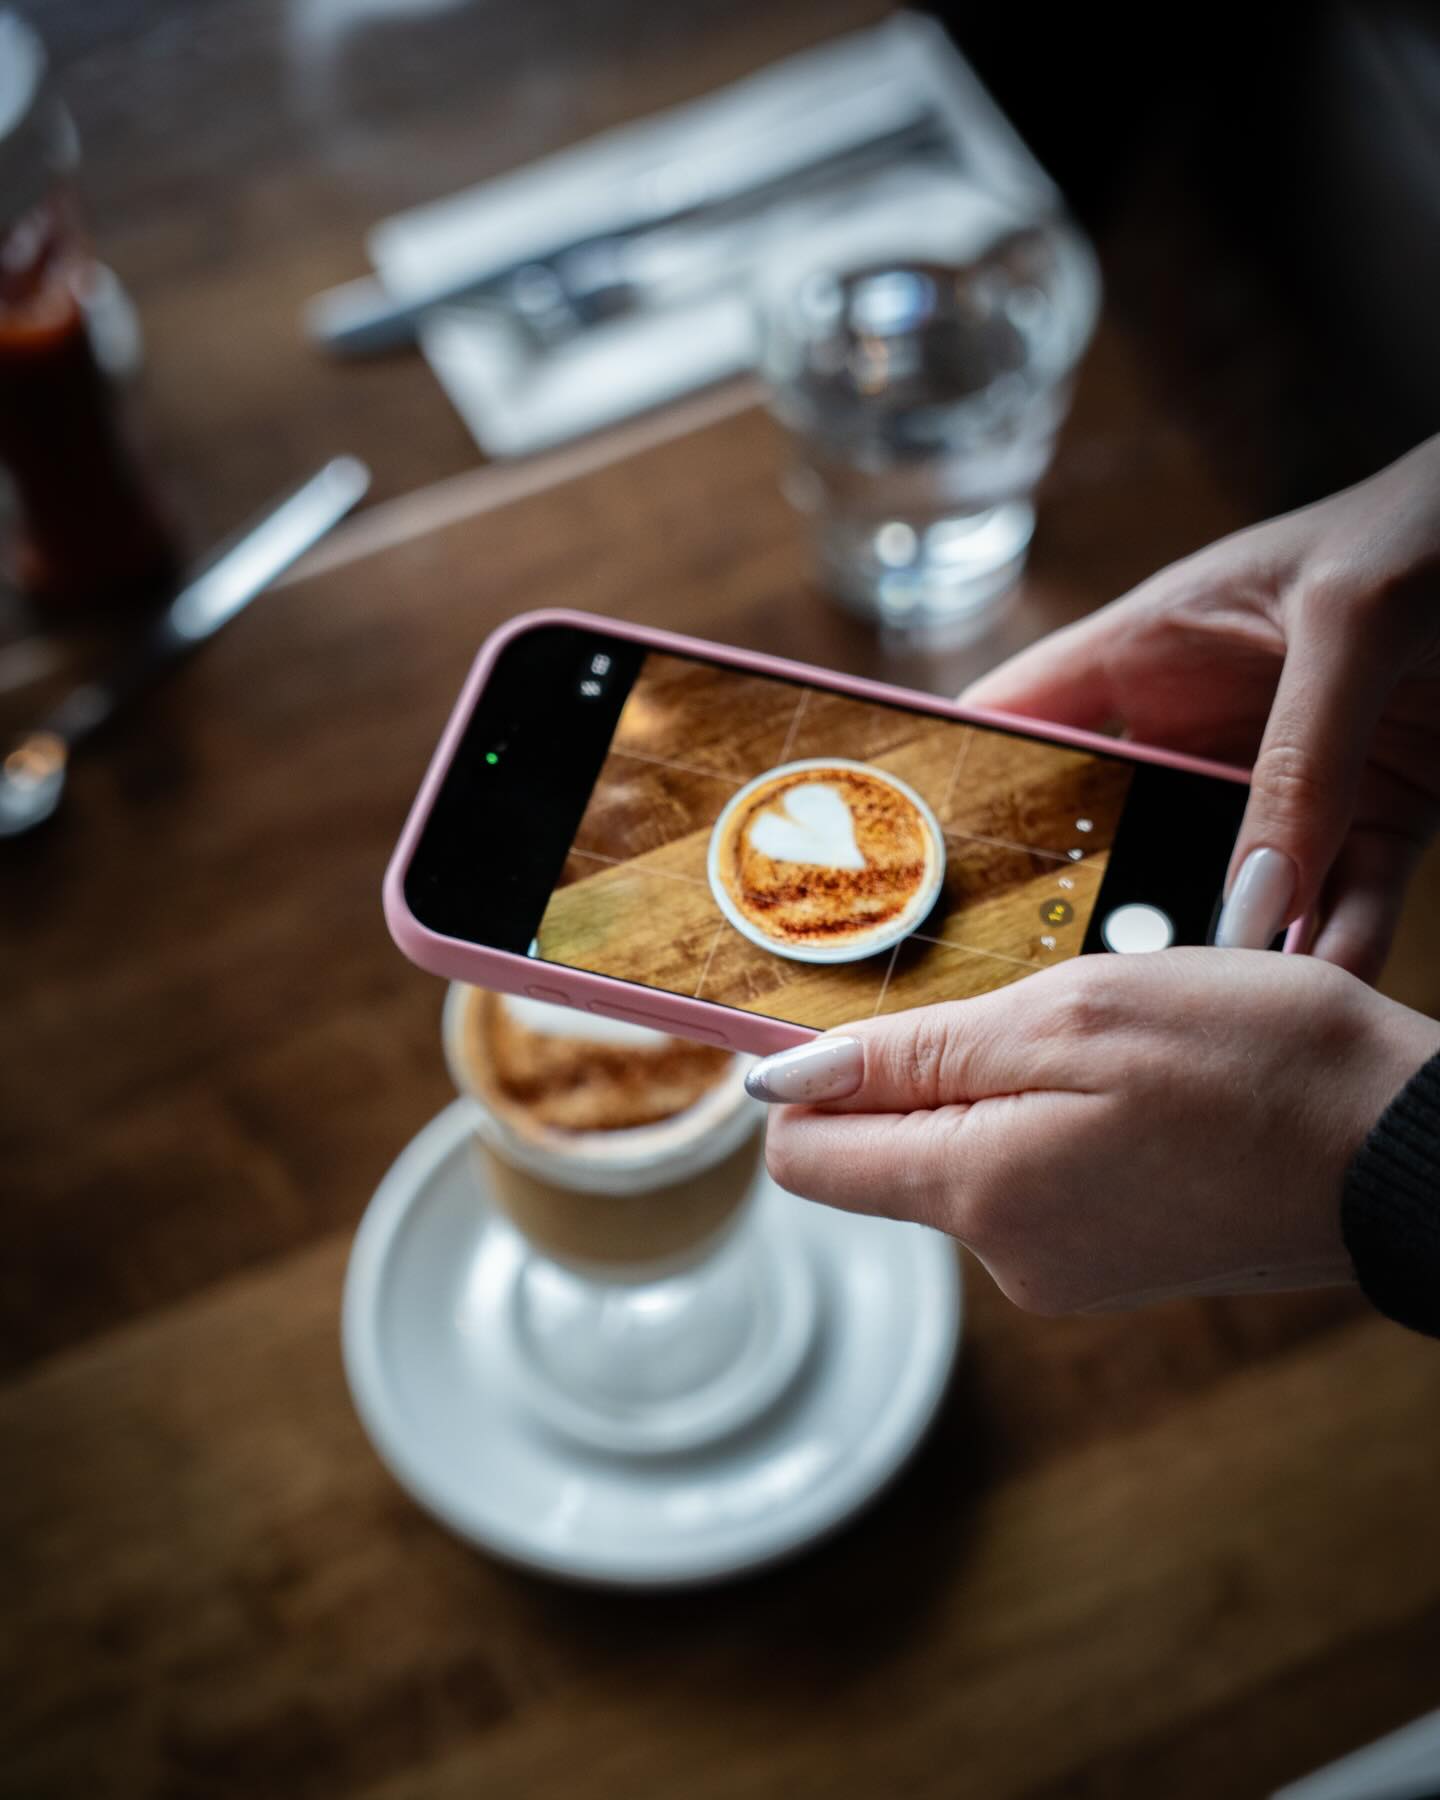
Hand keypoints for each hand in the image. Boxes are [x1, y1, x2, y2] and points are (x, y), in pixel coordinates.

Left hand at [754, 952, 1439, 1314]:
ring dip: (1007, 1086)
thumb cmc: (1258, 1061)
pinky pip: (1035, 1176)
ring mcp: (1062, 1268)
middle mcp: (1006, 1256)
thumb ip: (914, 1055)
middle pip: (886, 1155)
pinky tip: (1142, 1092)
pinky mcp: (1112, 1260)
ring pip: (967, 1155)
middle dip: (929, 1072)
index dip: (807, 1082)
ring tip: (1114, 1052)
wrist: (1409, 1152)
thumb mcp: (1074, 1016)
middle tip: (1037, 1012)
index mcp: (978, 1192)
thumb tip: (781, 1083)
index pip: (806, 1160)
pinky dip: (1061, 1119)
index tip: (855, 1018)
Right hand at [962, 436, 1439, 981]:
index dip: (956, 792)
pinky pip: (1341, 907)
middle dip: (1086, 914)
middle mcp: (1203, 727)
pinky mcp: (1374, 815)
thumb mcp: (1353, 617)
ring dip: (1219, 957)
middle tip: (1051, 999)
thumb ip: (1297, 759)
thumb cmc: (1436, 522)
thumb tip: (1249, 900)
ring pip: (1228, 893)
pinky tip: (1311, 1006)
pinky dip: (1332, 956)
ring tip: (1186, 1029)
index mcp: (1153, 650)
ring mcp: (1285, 780)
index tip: (905, 881)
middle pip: (1111, 838)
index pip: (1021, 724)